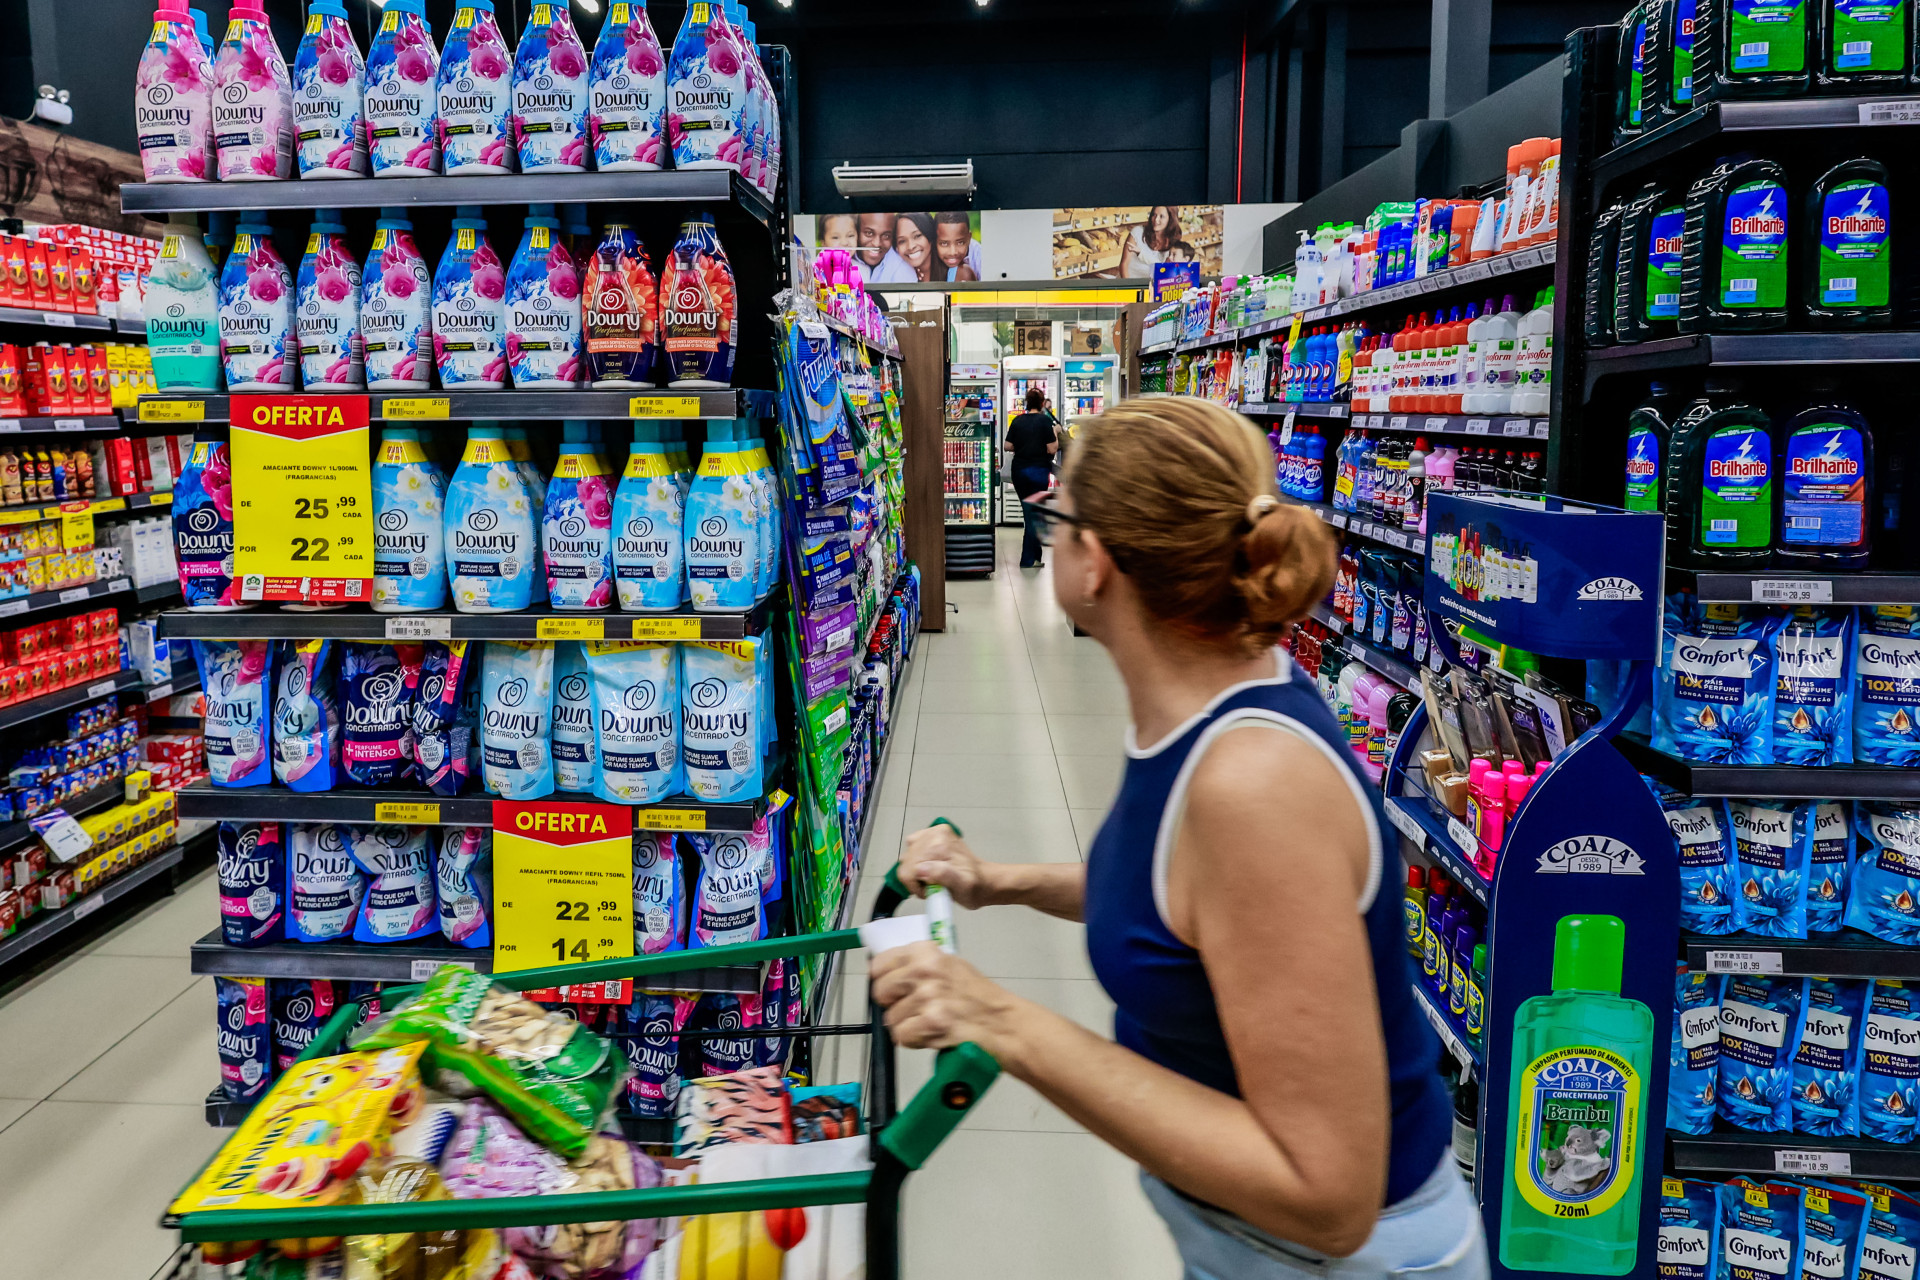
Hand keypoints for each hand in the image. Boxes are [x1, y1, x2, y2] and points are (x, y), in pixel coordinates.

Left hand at [870, 941, 1016, 1054]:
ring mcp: (928, 997)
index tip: (891, 990)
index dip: (884, 981)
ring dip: (907, 1026)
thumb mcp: (951, 966)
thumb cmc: (980, 998)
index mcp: (927, 953)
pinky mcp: (931, 1023)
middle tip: (912, 1011)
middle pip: (881, 992)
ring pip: (891, 1018)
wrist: (1003, 1023)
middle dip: (893, 1005)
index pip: (880, 964)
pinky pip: (902, 1036)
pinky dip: (915, 1041)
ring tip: (930, 1023)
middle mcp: (925, 971)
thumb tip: (889, 975)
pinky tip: (932, 1035)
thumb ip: (920, 966)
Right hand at [898, 823, 994, 908]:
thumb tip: (920, 869)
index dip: (916, 885)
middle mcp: (935, 833)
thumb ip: (942, 875)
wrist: (984, 881)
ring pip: (907, 857)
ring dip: (915, 871)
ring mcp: (933, 833)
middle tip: (932, 887)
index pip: (910, 867)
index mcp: (941, 843)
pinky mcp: (932, 836)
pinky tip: (928, 869)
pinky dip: (916, 863)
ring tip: (932, 879)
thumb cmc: (974, 888)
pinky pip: (912, 849)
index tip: (929, 892)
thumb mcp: (962, 886)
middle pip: (907, 861)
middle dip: (916, 878)